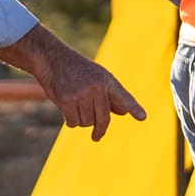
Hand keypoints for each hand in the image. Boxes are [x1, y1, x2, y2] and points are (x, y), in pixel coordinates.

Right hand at [0, 24, 141, 137]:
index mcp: (107, 81)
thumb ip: (110, 95)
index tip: (142, 117)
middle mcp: (97, 87)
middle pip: (103, 118)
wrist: (52, 59)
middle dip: (100, 129)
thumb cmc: (77, 69)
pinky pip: (73, 122)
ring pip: (87, 122)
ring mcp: (82, 94)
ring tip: (75, 107)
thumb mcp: (97, 77)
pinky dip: (70, 121)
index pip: (123, 97)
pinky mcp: (66, 100)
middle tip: (97, 137)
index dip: (133, 108)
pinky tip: (66, 110)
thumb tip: (123, 112)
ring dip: (81, 120)